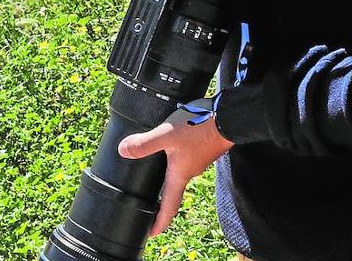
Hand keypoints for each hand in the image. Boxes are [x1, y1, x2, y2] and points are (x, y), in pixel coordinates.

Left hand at [118, 116, 234, 236]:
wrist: (227, 118)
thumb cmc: (199, 129)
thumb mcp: (166, 135)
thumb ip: (145, 144)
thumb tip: (123, 151)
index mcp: (180, 175)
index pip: (169, 207)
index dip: (159, 222)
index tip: (151, 233)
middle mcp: (189, 172)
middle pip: (173, 191)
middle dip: (161, 201)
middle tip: (149, 206)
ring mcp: (197, 160)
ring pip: (179, 173)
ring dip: (167, 179)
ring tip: (155, 179)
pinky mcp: (201, 148)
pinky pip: (185, 159)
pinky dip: (174, 161)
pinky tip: (167, 151)